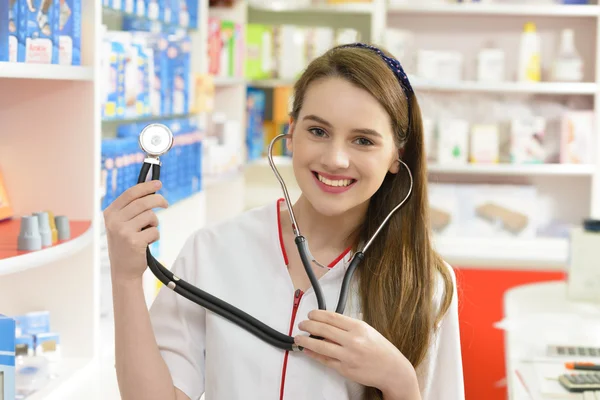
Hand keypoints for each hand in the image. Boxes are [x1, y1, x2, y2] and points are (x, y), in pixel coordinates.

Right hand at [103, 180, 167, 281]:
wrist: (123, 271)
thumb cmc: (126, 245)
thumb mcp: (121, 224)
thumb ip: (131, 209)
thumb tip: (150, 191)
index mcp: (110, 213)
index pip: (130, 193)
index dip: (145, 186)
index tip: (158, 183)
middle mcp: (114, 221)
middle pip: (143, 202)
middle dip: (158, 200)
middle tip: (166, 204)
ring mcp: (123, 231)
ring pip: (150, 216)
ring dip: (155, 223)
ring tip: (148, 232)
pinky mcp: (134, 241)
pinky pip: (154, 231)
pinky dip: (155, 236)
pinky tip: (147, 243)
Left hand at [295, 310, 419, 399]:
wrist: (392, 370)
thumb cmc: (381, 349)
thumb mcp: (368, 330)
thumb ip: (349, 326)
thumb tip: (328, 323)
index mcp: (359, 327)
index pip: (332, 317)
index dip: (318, 315)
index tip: (310, 314)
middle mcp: (353, 340)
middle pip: (324, 330)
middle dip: (309, 326)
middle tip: (301, 324)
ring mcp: (348, 356)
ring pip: (321, 346)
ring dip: (306, 341)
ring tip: (298, 338)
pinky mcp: (345, 369)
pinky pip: (325, 360)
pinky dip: (314, 354)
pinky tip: (308, 350)